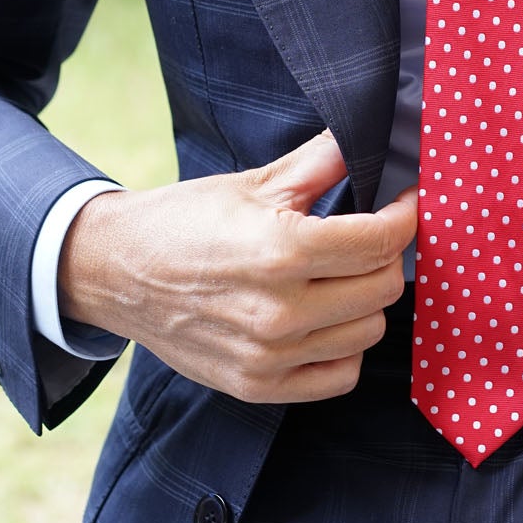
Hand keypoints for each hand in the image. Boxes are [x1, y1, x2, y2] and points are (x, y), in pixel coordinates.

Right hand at [58, 130, 415, 403]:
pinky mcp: (258, 386)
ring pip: (369, 332)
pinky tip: (324, 317)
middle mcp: (280, 311)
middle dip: (386, 255)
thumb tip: (376, 136)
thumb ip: (322, 161)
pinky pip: (340, 375)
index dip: (406, 215)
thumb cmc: (187, 220)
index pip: (382, 240)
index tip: (405, 202)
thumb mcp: (256, 181)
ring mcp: (270, 356)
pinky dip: (344, 346)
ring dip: (365, 300)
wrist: (116, 272)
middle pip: (383, 287)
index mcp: (282, 250)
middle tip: (369, 235)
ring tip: (340, 275)